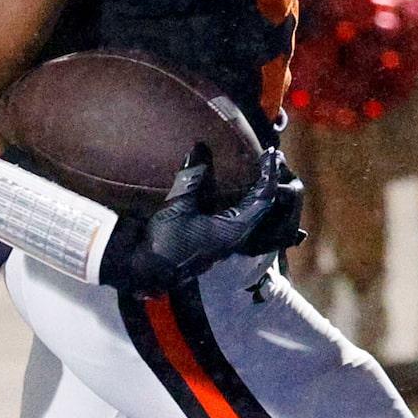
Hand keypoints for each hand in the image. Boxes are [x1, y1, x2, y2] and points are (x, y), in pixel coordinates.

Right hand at [99, 148, 300, 294]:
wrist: (147, 270)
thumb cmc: (165, 242)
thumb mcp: (178, 206)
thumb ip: (191, 178)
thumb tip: (199, 148)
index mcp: (234, 229)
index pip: (263, 198)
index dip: (268, 174)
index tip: (270, 154)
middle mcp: (236, 236)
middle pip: (263, 205)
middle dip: (267, 180)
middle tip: (269, 157)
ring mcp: (227, 240)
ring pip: (252, 212)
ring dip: (256, 191)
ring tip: (258, 169)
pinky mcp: (216, 240)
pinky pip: (239, 216)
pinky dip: (242, 199)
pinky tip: (236, 188)